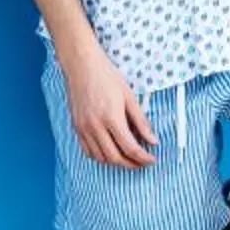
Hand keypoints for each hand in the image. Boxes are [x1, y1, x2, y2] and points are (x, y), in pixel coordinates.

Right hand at [61, 40, 158, 168]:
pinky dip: (100, 157)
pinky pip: (88, 151)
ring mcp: (84, 128)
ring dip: (116, 163)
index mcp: (111, 118)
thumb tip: (153, 140)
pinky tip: (110, 152)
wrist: (81, 65)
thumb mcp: (129, 96)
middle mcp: (95, 126)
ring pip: (101, 158)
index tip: (152, 159)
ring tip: (128, 159)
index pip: (130, 148)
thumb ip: (141, 121)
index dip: (144, 158)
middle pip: (115, 157)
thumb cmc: (106, 76)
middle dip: (132, 164)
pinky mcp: (76, 127)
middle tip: (142, 163)